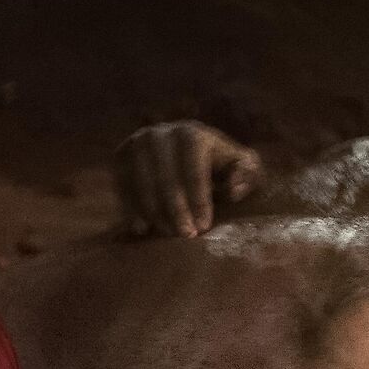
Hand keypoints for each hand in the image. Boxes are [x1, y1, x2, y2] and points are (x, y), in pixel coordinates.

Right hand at [114, 121, 261, 237]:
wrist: (183, 153)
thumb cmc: (219, 166)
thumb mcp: (240, 166)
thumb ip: (247, 174)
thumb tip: (235, 189)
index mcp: (192, 134)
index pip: (194, 168)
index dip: (199, 199)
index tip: (204, 226)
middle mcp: (161, 134)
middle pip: (166, 175)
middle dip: (176, 209)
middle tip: (185, 235)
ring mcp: (137, 143)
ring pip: (141, 180)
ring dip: (153, 210)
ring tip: (165, 234)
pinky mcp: (120, 156)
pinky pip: (121, 184)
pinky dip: (129, 207)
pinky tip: (140, 229)